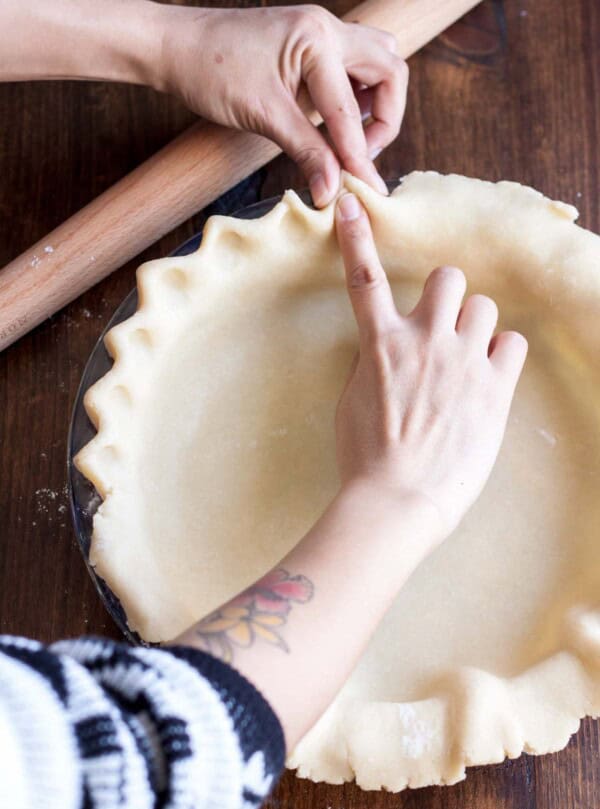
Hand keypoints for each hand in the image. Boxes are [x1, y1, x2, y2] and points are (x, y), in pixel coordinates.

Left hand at [154, 5, 407, 204]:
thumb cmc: (211, 72)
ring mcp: (321, 32)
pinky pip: (353, 65)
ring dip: (376, 102)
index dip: (358, 155)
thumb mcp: (263, 116)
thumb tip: (332, 191)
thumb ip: (306, 152)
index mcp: (317, 39)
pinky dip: (356, 94)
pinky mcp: (310, 44)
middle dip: (385, 118)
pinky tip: (336, 121)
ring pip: (378, 61)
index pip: (351, 109)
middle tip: (361, 155)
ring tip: (351, 137)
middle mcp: (327, 28)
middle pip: (390, 69)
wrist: (175, 46)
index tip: (363, 190)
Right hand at [334, 192, 527, 539]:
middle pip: (449, 278)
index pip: (364, 279)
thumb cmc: (365, 457)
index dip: (356, 238)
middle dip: (448, 297)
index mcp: (381, 345)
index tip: (351, 205)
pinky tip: (489, 379)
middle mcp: (423, 341)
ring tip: (468, 361)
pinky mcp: (494, 385)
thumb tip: (389, 348)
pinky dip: (502, 355)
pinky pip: (513, 342)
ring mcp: (462, 360)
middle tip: (444, 329)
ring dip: (477, 328)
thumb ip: (373, 363)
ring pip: (484, 306)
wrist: (397, 498)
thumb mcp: (354, 402)